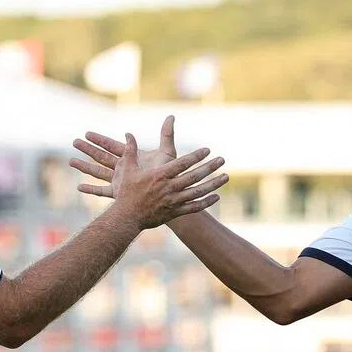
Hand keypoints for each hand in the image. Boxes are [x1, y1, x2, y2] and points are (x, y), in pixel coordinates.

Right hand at [70, 115, 180, 195]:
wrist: (170, 193)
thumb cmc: (170, 174)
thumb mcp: (167, 152)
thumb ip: (167, 135)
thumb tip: (171, 116)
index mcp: (131, 157)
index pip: (112, 145)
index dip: (99, 139)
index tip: (87, 133)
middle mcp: (123, 168)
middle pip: (101, 156)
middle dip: (88, 149)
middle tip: (74, 142)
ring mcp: (120, 181)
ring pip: (98, 172)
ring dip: (85, 167)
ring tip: (71, 161)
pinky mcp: (119, 193)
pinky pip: (102, 191)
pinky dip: (91, 190)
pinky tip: (79, 188)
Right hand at [103, 129, 226, 229]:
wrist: (126, 218)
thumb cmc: (126, 192)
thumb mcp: (126, 170)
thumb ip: (130, 151)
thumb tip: (128, 134)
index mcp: (159, 176)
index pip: (182, 163)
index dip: (196, 156)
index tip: (207, 150)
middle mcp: (169, 188)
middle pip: (194, 176)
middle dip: (210, 167)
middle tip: (222, 159)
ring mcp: (173, 201)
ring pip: (198, 192)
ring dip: (213, 184)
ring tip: (226, 176)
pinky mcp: (174, 212)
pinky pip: (194, 207)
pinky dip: (206, 202)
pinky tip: (216, 196)